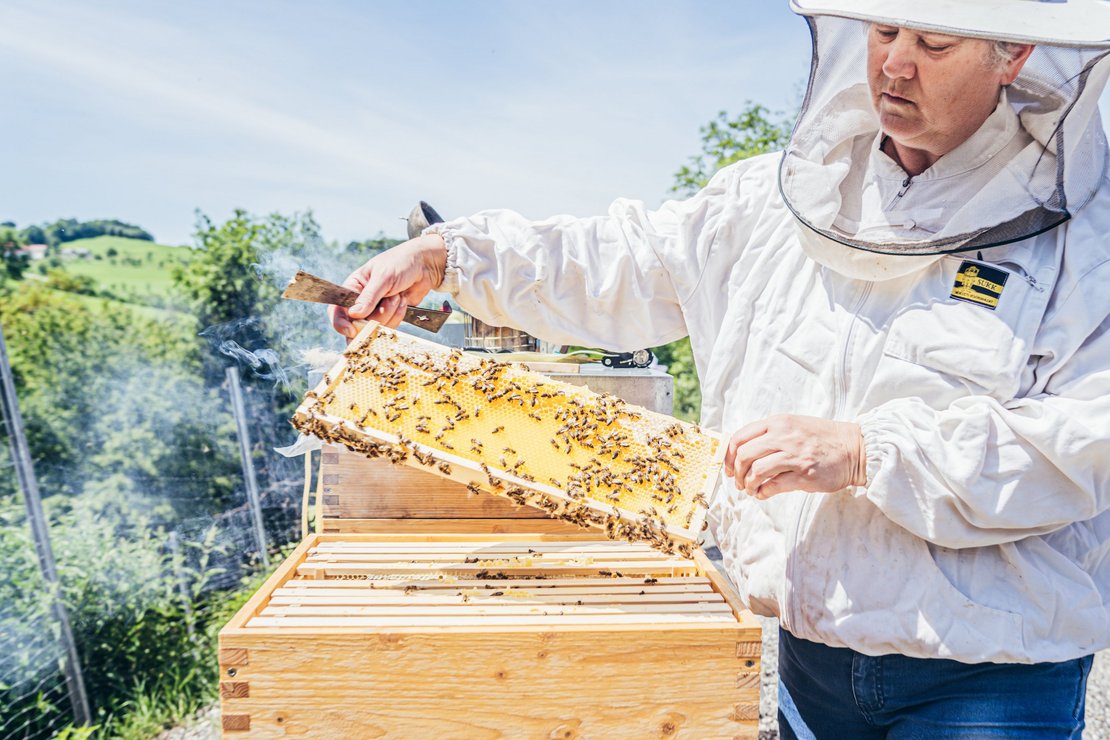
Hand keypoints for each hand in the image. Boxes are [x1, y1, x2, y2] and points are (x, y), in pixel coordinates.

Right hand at [329, 233, 448, 337]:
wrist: (425, 266)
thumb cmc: (400, 263)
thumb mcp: (383, 277)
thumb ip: (368, 297)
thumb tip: (354, 314)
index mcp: (353, 287)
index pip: (338, 309)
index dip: (341, 323)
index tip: (351, 331)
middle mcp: (361, 301)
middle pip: (357, 324)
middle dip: (375, 316)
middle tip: (390, 300)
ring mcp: (376, 311)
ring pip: (376, 327)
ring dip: (390, 312)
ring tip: (398, 294)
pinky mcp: (390, 317)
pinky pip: (390, 327)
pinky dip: (398, 315)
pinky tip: (404, 300)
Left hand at [723, 414, 866, 499]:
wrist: (854, 448)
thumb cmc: (820, 438)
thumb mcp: (793, 426)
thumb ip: (769, 434)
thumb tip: (740, 450)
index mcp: (779, 423)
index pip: (740, 437)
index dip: (728, 455)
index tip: (729, 466)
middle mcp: (785, 437)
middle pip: (744, 455)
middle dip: (736, 472)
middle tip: (739, 481)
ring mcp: (796, 456)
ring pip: (757, 471)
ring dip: (748, 484)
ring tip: (751, 489)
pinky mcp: (806, 475)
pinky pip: (774, 486)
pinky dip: (763, 492)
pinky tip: (763, 493)